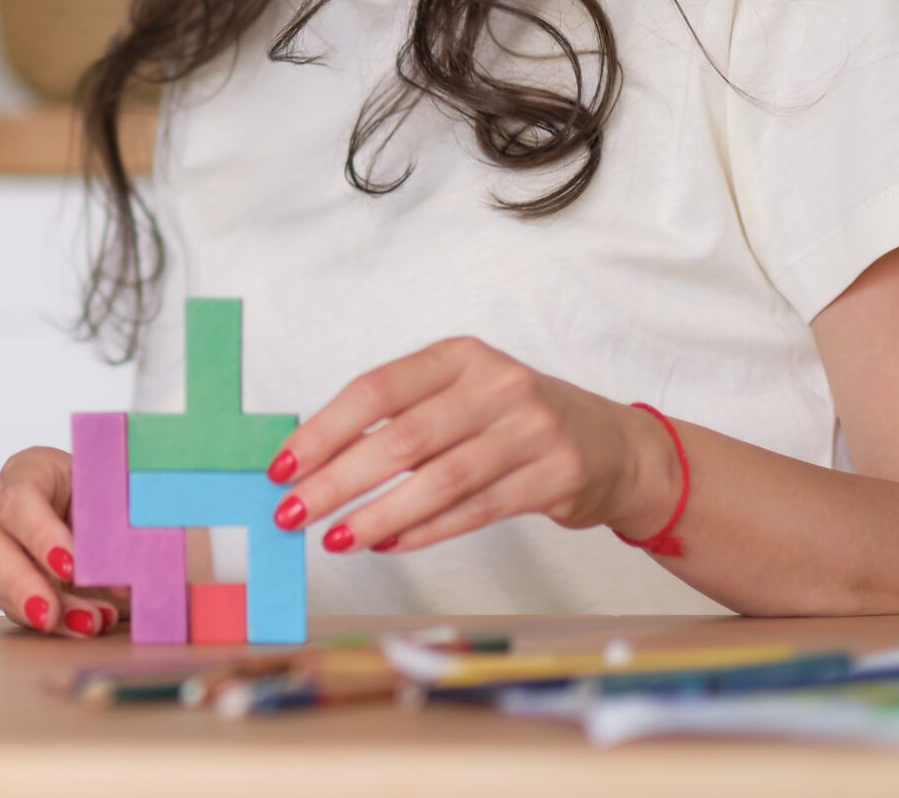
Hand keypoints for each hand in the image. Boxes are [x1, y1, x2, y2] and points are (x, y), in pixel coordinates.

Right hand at [0, 446, 126, 637]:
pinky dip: (53, 622)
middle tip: (50, 613)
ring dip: (44, 610)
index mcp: (28, 471)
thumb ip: (118, 529)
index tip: (71, 568)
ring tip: (88, 624)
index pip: (20, 500)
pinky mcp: (4, 579)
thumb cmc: (103, 492)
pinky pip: (17, 607)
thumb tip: (126, 578)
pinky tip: (87, 623)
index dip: (42, 535)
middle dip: (22, 585)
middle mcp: (0, 507)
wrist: (100, 507)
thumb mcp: (114, 495)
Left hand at [269, 337, 679, 554]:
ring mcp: (530, 430)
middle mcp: (496, 385)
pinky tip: (387, 543)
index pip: (375, 389)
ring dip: (378, 515)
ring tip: (335, 539)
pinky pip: (475, 510)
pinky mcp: (555, 476)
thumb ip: (403, 418)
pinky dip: (425, 530)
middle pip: (402, 438)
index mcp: (459, 355)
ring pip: (438, 480)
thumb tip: (317, 460)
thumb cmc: (515, 421)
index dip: (324, 429)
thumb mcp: (464, 396)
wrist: (616, 447)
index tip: (282, 465)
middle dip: (338, 480)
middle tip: (293, 512)